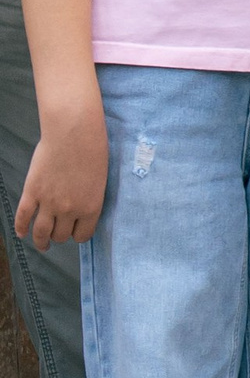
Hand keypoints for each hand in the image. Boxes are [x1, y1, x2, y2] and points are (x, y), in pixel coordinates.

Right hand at [14, 106, 105, 249]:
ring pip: (41, 232)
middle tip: (59, 232)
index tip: (76, 233)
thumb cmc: (93, 150)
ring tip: (42, 244)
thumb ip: (89, 198)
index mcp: (91, 207)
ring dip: (41, 241)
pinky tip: (22, 233)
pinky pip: (23, 217)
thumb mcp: (100, 179)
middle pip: (61, 235)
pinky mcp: (32, 192)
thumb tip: (80, 210)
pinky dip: (21, 228)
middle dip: (61, 235)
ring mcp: (48, 202)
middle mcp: (69, 210)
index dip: (79, 235)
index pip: (83, 235)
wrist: (74, 133)